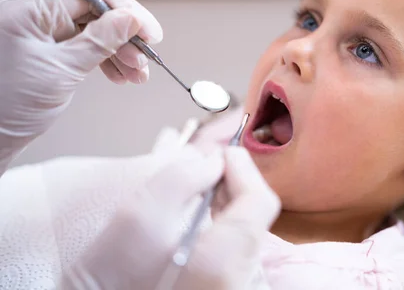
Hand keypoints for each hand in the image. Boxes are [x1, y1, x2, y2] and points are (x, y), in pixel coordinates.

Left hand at [0, 0, 161, 166]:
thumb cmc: (7, 107)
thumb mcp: (62, 71)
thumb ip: (99, 41)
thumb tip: (130, 20)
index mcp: (28, 12)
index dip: (123, 10)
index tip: (147, 30)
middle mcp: (32, 19)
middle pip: (92, 14)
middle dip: (123, 37)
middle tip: (144, 58)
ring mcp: (39, 37)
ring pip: (91, 33)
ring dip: (118, 52)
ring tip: (136, 74)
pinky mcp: (46, 55)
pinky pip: (82, 49)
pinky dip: (104, 61)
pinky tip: (119, 75)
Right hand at [61, 144, 279, 289]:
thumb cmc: (114, 269)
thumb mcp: (144, 209)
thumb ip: (184, 175)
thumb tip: (214, 163)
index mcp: (225, 257)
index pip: (260, 201)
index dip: (243, 169)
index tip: (220, 155)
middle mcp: (237, 274)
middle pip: (252, 213)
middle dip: (231, 181)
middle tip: (204, 165)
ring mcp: (231, 281)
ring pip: (242, 226)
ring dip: (224, 198)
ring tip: (197, 182)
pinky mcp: (220, 281)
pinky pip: (231, 242)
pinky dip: (217, 218)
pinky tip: (196, 207)